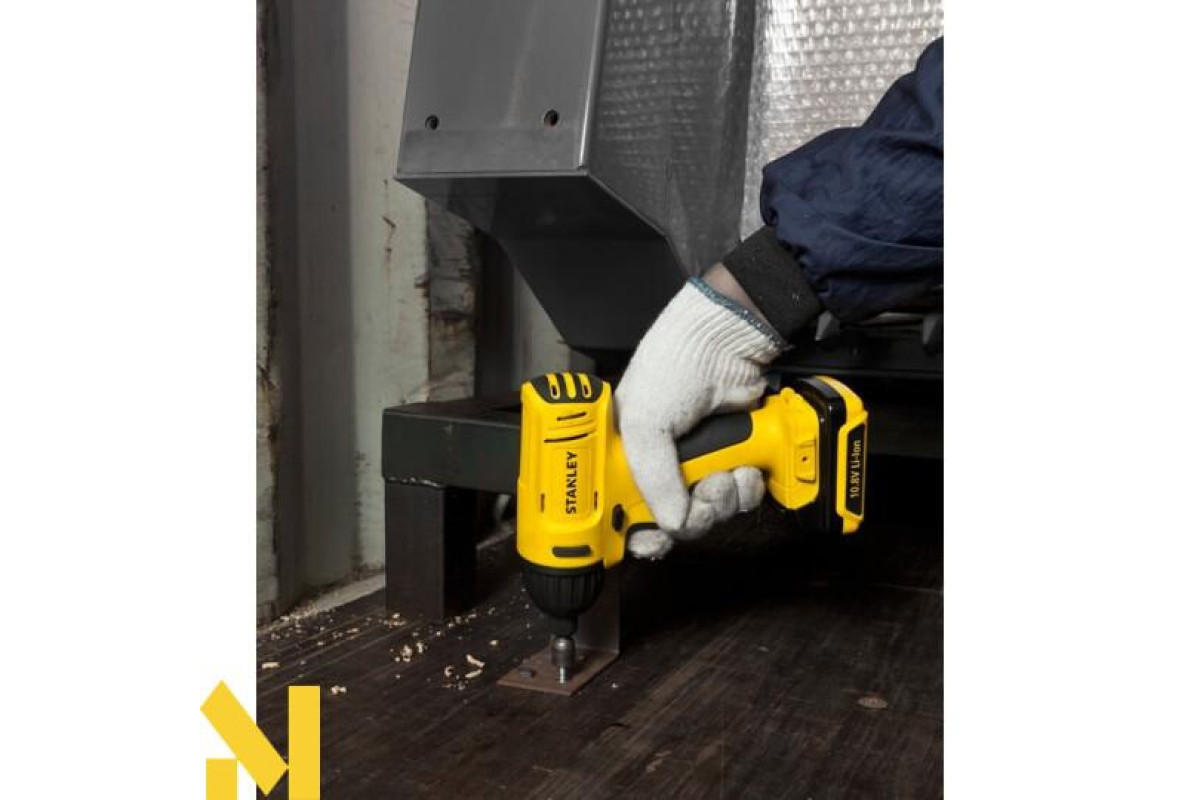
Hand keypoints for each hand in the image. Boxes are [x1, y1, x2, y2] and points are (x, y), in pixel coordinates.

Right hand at [615, 271, 783, 557]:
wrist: (727, 343)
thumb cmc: (672, 367)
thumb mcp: (644, 424)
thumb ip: (652, 479)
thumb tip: (671, 522)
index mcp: (625, 456)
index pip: (625, 512)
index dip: (639, 533)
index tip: (653, 541)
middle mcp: (661, 465)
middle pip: (673, 521)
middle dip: (694, 513)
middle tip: (700, 494)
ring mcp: (699, 466)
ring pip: (712, 513)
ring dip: (724, 498)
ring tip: (725, 471)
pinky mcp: (733, 461)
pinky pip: (740, 497)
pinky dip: (746, 486)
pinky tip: (744, 465)